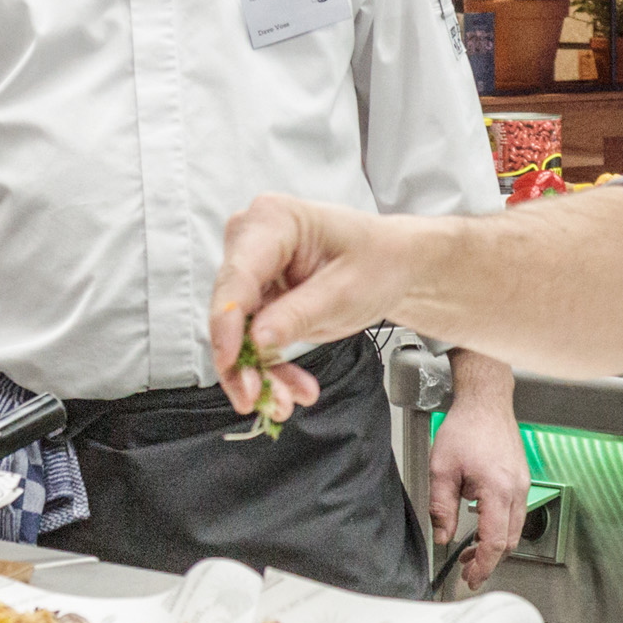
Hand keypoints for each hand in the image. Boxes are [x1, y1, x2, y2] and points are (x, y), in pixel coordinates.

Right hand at [209, 194, 428, 413]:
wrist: (394, 266)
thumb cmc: (378, 261)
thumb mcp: (345, 291)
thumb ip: (298, 314)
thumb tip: (256, 340)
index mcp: (272, 220)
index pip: (237, 276)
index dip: (227, 322)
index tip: (230, 360)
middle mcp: (251, 241)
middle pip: (230, 309)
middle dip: (244, 359)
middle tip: (260, 399)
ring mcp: (252, 272)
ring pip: (236, 333)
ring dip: (258, 373)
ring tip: (286, 403)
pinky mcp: (258, 299)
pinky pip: (252, 341)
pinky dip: (270, 369)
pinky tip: (293, 389)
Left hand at [422, 402, 529, 583]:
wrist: (485, 404)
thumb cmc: (465, 429)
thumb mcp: (441, 470)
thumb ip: (442, 508)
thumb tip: (443, 536)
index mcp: (497, 491)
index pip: (494, 542)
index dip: (482, 566)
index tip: (471, 578)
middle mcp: (517, 491)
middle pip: (509, 542)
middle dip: (488, 560)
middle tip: (467, 568)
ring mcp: (523, 485)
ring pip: (515, 530)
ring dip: (495, 545)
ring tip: (471, 550)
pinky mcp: (522, 480)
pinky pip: (516, 514)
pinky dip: (501, 528)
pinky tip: (482, 526)